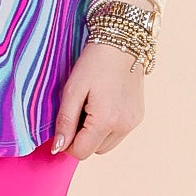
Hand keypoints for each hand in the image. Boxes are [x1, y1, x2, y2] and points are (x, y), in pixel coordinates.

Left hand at [51, 39, 146, 159]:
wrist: (122, 44)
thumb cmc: (94, 63)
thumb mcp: (72, 90)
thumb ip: (65, 122)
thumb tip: (57, 148)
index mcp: (105, 121)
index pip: (81, 152)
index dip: (67, 143)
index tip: (65, 124)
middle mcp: (123, 126)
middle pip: (94, 151)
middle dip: (82, 138)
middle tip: (78, 111)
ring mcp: (133, 123)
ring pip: (106, 145)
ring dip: (95, 135)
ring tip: (91, 108)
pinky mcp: (138, 117)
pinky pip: (118, 134)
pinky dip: (107, 128)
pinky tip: (104, 107)